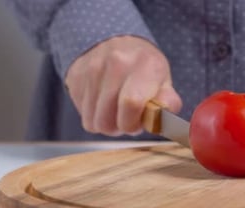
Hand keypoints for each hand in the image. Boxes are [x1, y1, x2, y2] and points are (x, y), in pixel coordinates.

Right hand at [65, 36, 181, 135]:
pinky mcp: (75, 75)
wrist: (118, 42)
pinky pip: (82, 113)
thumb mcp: (164, 82)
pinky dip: (93, 114)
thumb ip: (168, 103)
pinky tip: (103, 103)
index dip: (133, 123)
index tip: (138, 123)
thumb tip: (160, 119)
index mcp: (145, 65)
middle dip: (119, 128)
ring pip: (92, 121)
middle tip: (128, 119)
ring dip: (106, 123)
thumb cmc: (145, 70)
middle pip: (107, 120)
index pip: (131, 103)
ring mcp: (92, 68)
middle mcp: (116, 62)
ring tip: (116, 111)